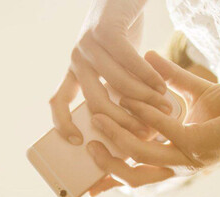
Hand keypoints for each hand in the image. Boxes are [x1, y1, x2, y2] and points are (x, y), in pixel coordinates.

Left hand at [51, 0, 168, 144]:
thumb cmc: (123, 32)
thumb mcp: (116, 65)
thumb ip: (119, 89)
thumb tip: (138, 126)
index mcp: (75, 70)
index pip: (57, 101)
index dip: (62, 124)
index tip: (77, 142)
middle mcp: (77, 58)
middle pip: (94, 102)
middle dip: (121, 122)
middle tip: (144, 133)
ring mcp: (88, 43)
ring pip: (115, 83)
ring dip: (142, 99)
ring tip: (163, 108)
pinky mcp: (106, 30)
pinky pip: (127, 62)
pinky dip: (146, 77)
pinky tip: (161, 87)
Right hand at [87, 50, 219, 192]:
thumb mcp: (196, 93)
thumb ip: (171, 80)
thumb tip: (148, 56)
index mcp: (175, 158)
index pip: (137, 172)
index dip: (111, 178)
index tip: (88, 180)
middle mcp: (180, 165)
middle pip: (133, 177)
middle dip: (106, 164)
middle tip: (85, 143)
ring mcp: (189, 159)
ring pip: (141, 157)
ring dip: (117, 138)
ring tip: (98, 119)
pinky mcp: (199, 146)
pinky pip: (164, 133)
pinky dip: (146, 118)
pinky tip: (134, 102)